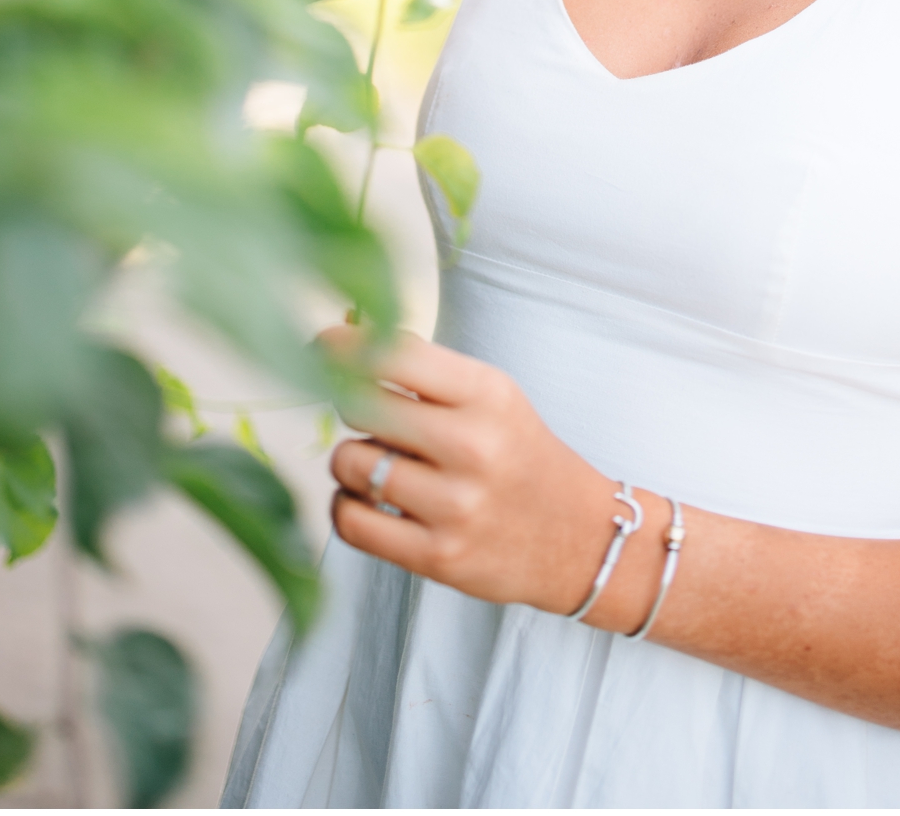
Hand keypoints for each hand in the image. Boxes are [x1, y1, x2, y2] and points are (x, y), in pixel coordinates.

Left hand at [322, 328, 664, 628]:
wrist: (578, 537)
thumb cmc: (518, 454)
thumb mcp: (491, 397)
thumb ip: (424, 374)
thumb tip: (339, 347)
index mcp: (486, 394)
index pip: (396, 354)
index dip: (345, 344)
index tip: (322, 342)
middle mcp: (471, 446)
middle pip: (361, 403)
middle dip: (349, 401)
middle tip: (362, 408)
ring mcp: (454, 506)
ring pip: (350, 462)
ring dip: (352, 460)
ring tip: (380, 463)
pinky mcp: (437, 557)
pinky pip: (350, 522)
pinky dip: (346, 505)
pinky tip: (366, 500)